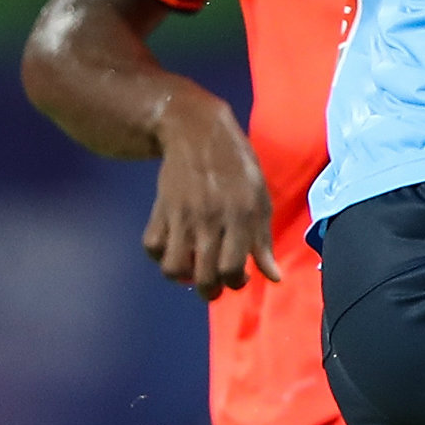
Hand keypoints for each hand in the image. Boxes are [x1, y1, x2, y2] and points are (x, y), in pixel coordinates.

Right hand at [145, 93, 279, 299]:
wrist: (197, 133)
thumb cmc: (238, 168)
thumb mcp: (260, 199)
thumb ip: (264, 241)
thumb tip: (273, 277)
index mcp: (240, 217)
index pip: (232, 268)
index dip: (235, 282)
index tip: (239, 277)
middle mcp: (209, 220)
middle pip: (203, 275)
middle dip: (210, 291)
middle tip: (214, 288)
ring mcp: (181, 216)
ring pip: (172, 266)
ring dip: (182, 276)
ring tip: (192, 271)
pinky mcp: (159, 209)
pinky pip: (152, 245)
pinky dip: (159, 255)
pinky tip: (174, 250)